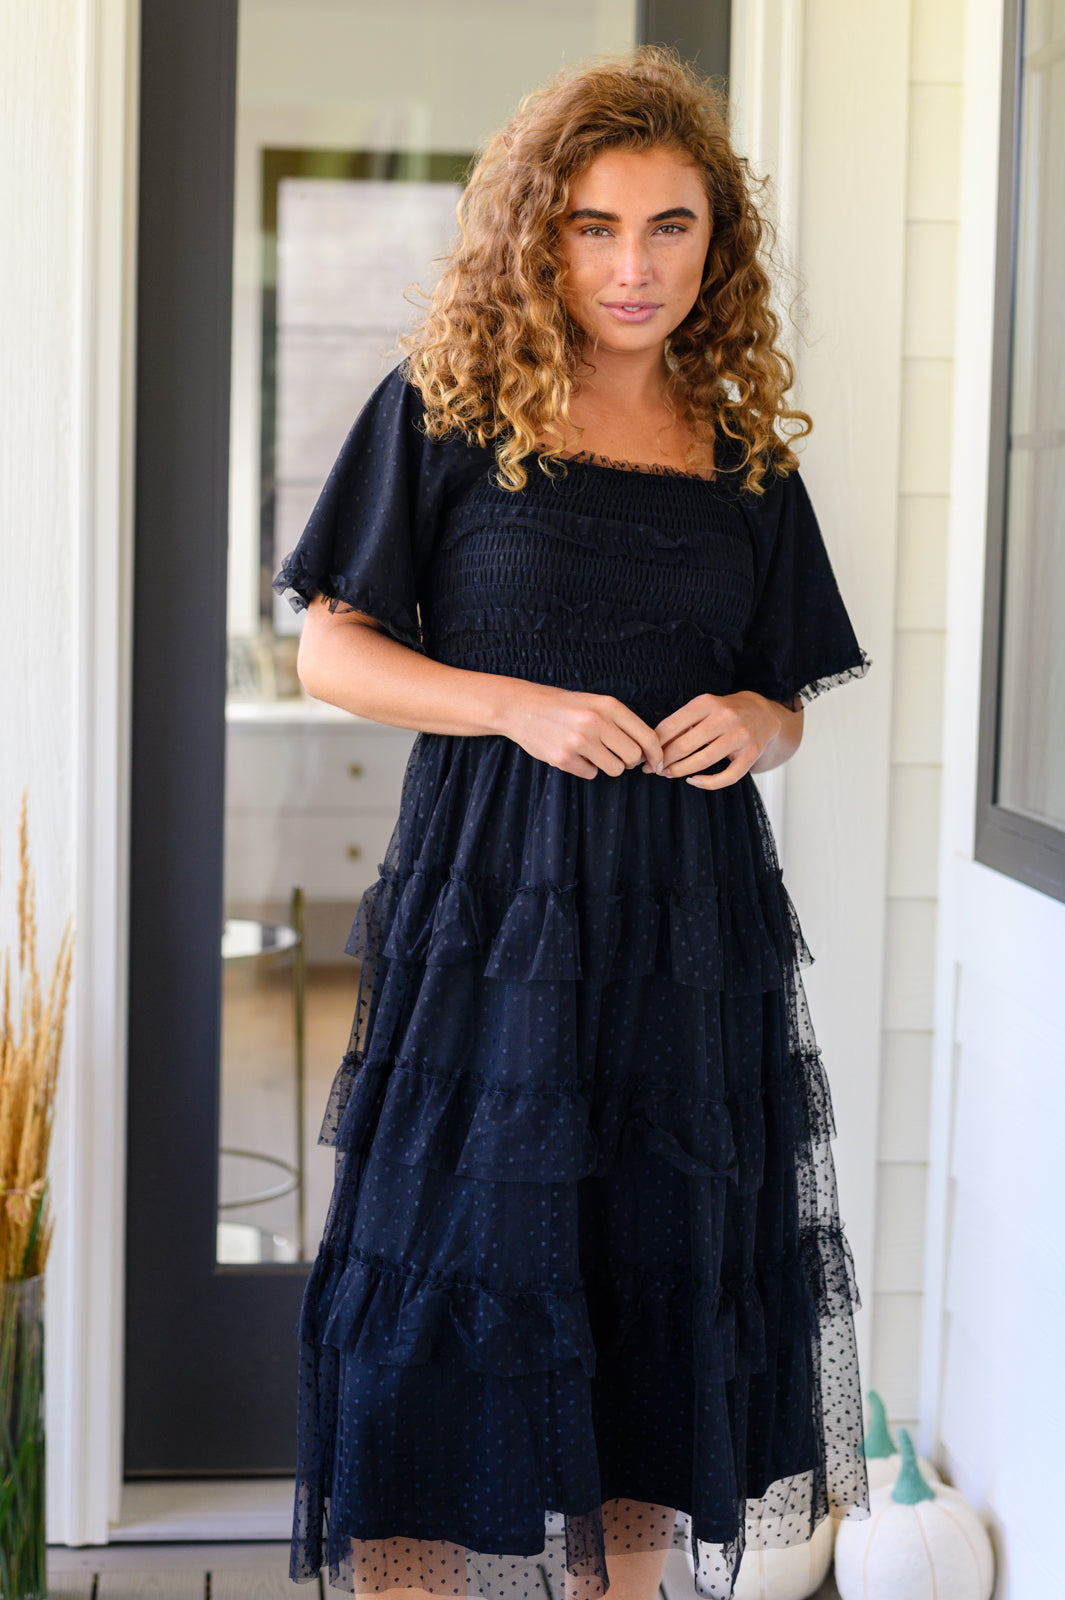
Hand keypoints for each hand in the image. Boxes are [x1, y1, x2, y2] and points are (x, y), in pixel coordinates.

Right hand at [502, 682, 664, 778]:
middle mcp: (595, 722)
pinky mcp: (564, 758)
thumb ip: (621, 722)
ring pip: (615, 769)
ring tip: (593, 752)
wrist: (522, 707)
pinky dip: (586, 768)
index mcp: (608, 705)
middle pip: (633, 756)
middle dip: (629, 760)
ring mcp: (579, 741)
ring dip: (608, 765)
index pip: (646, 736)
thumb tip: (648, 750)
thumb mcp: (595, 703)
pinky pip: (591, 774)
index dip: (656, 753)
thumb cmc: (564, 706)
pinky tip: (573, 754)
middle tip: (617, 754)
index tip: (657, 762)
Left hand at [645, 691, 787, 789]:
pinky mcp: (751, 754)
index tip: (645, 755)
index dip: (654, 744)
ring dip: (680, 770)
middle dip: (664, 760)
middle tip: (653, 769)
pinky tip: (692, 781)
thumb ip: (682, 723)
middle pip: (685, 744)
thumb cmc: (725, 712)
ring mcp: (740, 736)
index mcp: (707, 702)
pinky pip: (728, 776)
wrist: (764, 713)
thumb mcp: (705, 707)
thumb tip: (652, 746)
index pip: (672, 725)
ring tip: (667, 774)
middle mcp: (725, 717)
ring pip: (703, 760)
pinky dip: (707, 783)